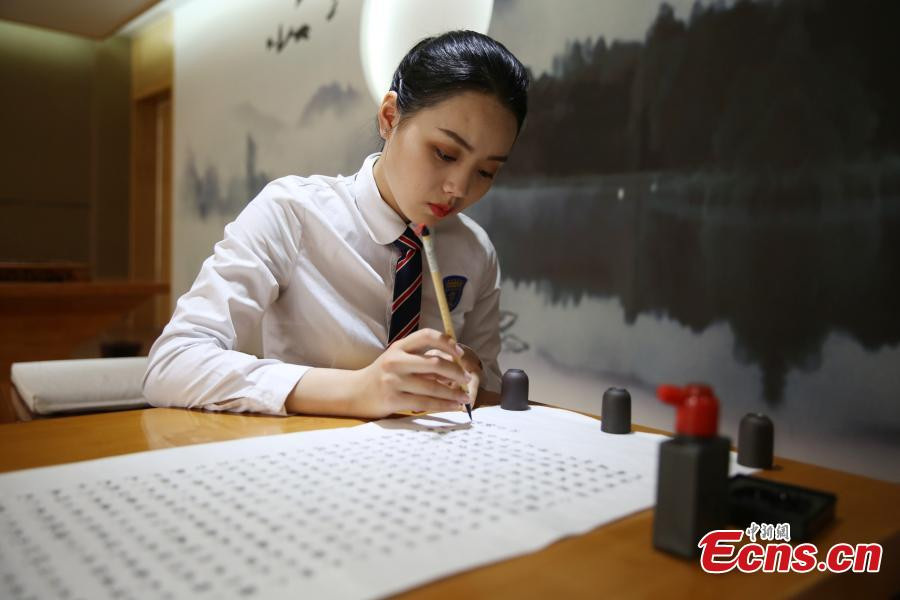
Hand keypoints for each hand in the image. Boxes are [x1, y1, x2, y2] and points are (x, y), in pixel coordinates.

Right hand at [353, 328, 471, 417]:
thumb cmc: (382, 375)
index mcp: (399, 346)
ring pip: (432, 386)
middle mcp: (395, 361)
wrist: (355, 392)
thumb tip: (454, 364)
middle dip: (456, 372)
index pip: (426, 335)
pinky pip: (425, 403)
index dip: (446, 341)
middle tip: (467, 379)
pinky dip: (443, 405)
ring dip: (454, 393)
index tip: (460, 352)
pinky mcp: (393, 400)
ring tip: (465, 397)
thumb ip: (421, 359)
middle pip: (434, 363)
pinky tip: (454, 406)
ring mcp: (393, 381)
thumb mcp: (398, 359)